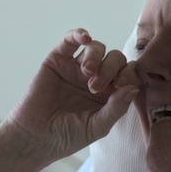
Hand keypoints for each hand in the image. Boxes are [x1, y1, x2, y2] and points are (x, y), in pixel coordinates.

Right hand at [7, 28, 139, 158]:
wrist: (35, 137)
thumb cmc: (67, 136)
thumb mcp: (97, 127)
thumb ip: (116, 108)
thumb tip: (134, 88)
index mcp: (110, 93)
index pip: (128, 74)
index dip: (129, 75)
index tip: (120, 86)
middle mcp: (96, 77)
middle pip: (115, 59)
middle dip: (110, 69)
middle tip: (95, 86)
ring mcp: (77, 67)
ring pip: (96, 48)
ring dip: (96, 57)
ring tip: (86, 73)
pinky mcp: (58, 59)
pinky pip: (70, 40)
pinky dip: (78, 34)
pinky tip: (84, 38)